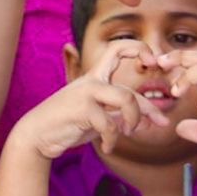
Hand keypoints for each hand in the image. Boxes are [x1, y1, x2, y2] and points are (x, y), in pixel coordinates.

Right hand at [15, 43, 164, 161]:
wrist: (35, 135)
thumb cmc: (66, 125)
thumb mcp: (97, 117)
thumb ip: (120, 114)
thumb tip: (151, 119)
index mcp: (94, 76)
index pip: (119, 49)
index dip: (140, 49)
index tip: (152, 62)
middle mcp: (92, 81)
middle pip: (131, 89)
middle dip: (150, 108)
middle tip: (161, 122)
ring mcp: (87, 93)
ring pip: (127, 101)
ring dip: (134, 122)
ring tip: (128, 134)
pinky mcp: (82, 109)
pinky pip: (110, 125)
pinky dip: (113, 140)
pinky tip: (108, 147)